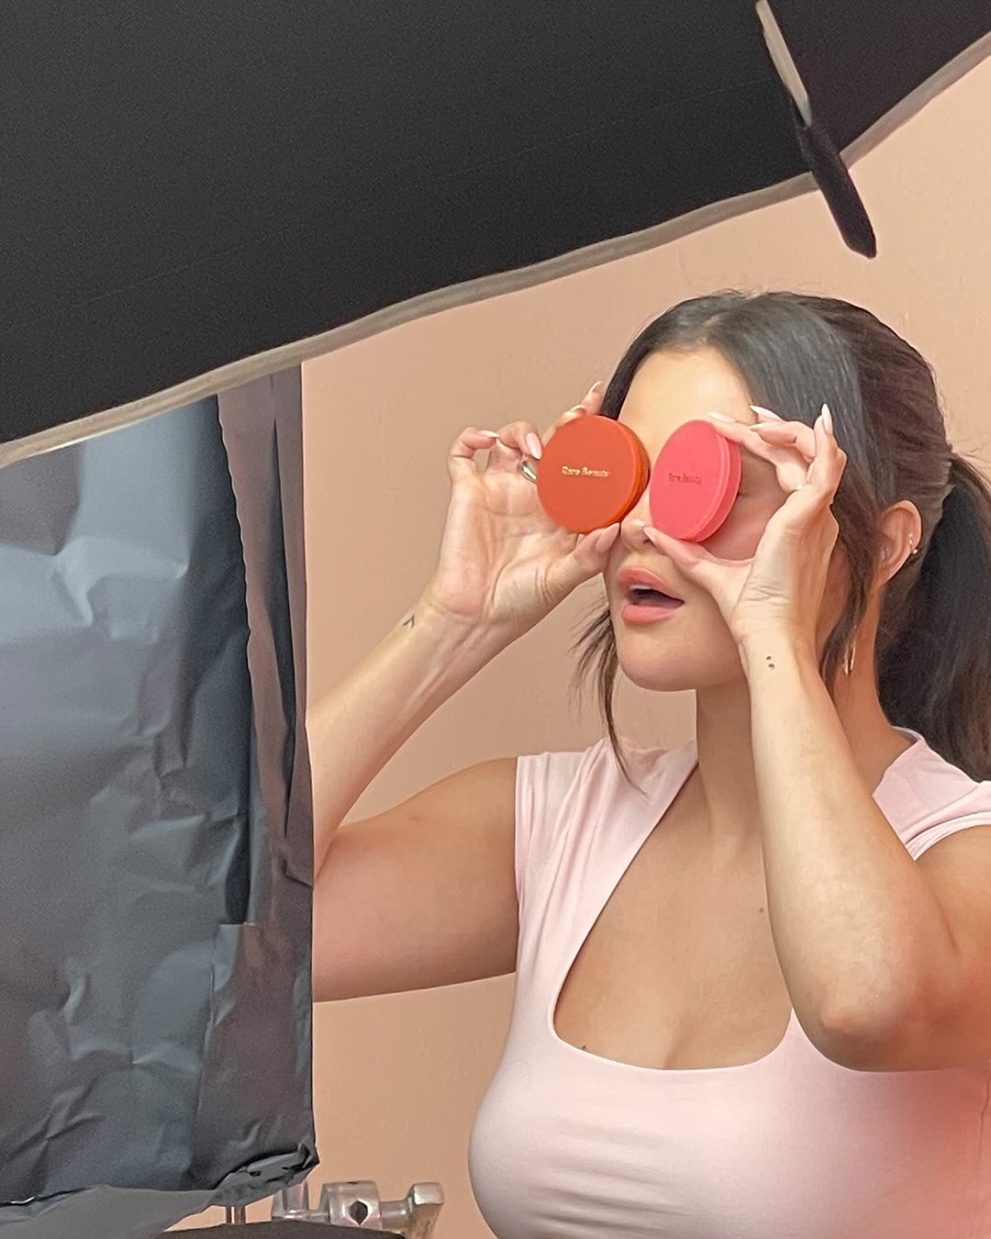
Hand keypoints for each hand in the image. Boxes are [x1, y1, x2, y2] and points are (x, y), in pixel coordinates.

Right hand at [422, 381, 620, 641]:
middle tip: (579, 416)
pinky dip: (471, 438)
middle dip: (567, 423)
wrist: (476, 618)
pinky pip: (463, 453)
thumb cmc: (520, 602)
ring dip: (523, 432)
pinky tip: (485, 441)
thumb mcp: (564, 579)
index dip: (594, 439)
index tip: (608, 412)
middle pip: (551, 443)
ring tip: (534, 449)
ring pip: (511, 439)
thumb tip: (615, 530)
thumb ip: (589, 556)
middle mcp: (531, 495)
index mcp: (560, 511)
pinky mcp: (468, 491)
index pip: (581, 465)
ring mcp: (499, 489)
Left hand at [644, 404, 846, 651]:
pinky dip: (818, 442)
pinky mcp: (809, 517)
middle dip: (775, 429)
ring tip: (753, 419)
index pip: (790, 472)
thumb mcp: (711, 571)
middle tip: (741, 415)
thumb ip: (684, 550)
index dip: (770, 446)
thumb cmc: (750, 614)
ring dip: (787, 429)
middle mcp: (815, 519)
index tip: (740, 429)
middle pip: (803, 457)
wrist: (766, 635)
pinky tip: (811, 421)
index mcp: (799, 528)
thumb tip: (650, 532)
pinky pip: (824, 467)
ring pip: (816, 453)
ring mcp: (816, 516)